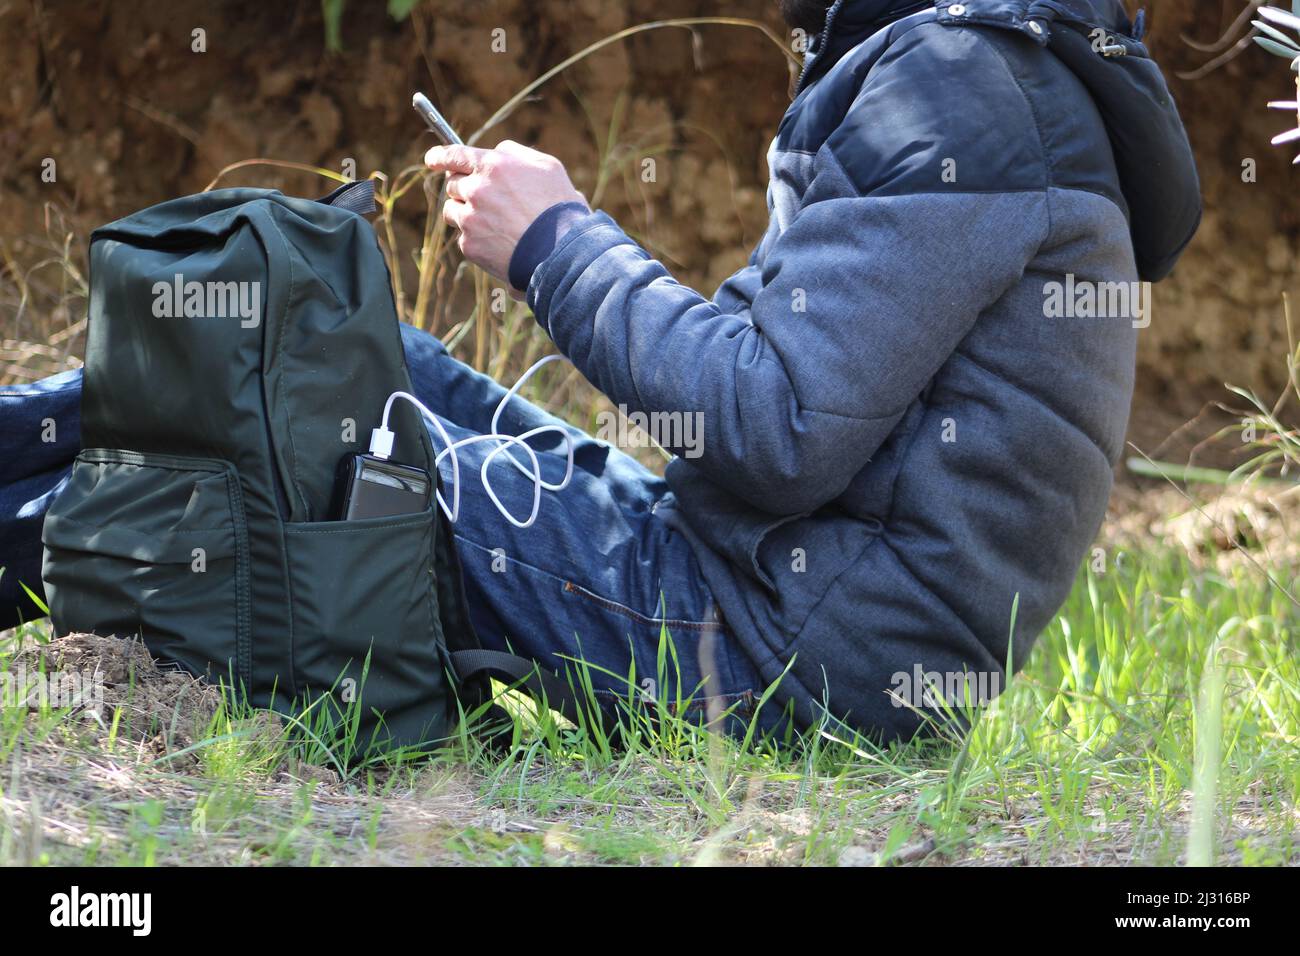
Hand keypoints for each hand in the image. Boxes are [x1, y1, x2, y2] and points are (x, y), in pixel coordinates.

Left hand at [425, 140, 588, 288]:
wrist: (560, 253)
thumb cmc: (560, 208)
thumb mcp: (547, 167)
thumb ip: (515, 154)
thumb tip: (496, 151)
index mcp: (493, 166)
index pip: (453, 154)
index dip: (439, 156)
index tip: (431, 160)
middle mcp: (476, 190)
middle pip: (453, 184)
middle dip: (464, 189)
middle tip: (483, 199)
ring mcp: (470, 219)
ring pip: (452, 211)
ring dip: (466, 213)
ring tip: (493, 223)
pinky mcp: (470, 245)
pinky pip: (464, 237)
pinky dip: (477, 239)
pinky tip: (499, 242)